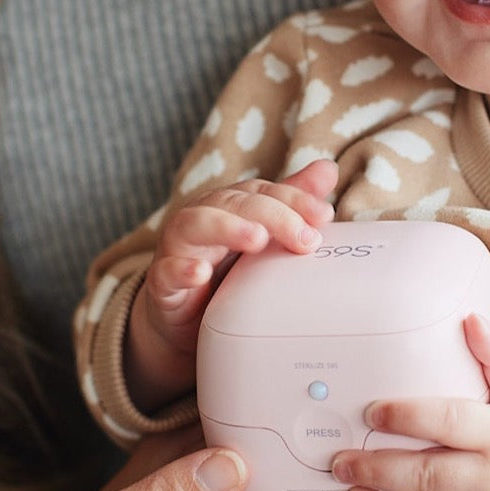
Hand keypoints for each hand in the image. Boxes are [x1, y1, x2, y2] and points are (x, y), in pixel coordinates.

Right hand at [126, 159, 337, 409]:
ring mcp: (179, 247)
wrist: (187, 322)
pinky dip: (182, 269)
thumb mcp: (263, 238)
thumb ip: (291, 203)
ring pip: (196, 225)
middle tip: (305, 238)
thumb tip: (327, 169)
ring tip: (257, 240)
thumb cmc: (227, 274)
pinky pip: (166, 271)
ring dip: (228, 228)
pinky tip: (201, 273)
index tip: (324, 215)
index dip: (294, 199)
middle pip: (235, 203)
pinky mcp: (162, 281)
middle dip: (273, 216)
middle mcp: (203, 217)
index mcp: (230, 205)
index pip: (263, 192)